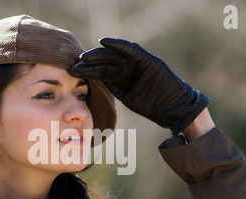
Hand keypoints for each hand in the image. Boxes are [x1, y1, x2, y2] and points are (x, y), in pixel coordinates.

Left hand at [70, 38, 210, 134]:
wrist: (173, 108)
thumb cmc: (153, 106)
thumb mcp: (128, 98)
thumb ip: (115, 88)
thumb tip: (98, 82)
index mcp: (123, 78)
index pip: (102, 71)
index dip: (88, 70)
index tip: (73, 71)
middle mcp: (129, 68)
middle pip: (105, 62)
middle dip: (89, 63)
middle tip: (74, 63)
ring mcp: (138, 63)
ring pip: (114, 55)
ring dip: (99, 54)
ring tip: (84, 56)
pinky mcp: (147, 59)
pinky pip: (130, 49)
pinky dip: (117, 45)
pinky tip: (104, 42)